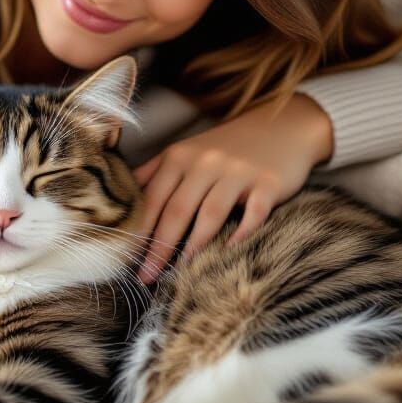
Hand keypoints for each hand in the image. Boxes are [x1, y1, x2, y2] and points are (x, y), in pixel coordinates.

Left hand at [131, 92, 332, 283]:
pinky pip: (254, 211)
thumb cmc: (225, 148)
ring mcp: (238, 172)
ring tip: (182, 270)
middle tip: (147, 276)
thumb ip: (154, 173)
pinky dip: (243, 232)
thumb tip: (120, 202)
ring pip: (211, 212)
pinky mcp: (268, 183)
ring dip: (194, 244)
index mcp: (179, 157)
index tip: (127, 260)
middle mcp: (205, 163)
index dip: (139, 231)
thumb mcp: (186, 152)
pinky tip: (230, 249)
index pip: (153, 199)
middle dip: (159, 247)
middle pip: (177, 210)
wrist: (281, 125)